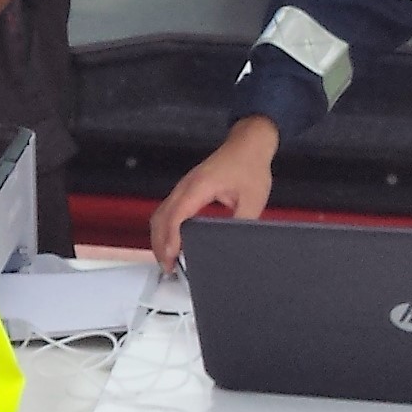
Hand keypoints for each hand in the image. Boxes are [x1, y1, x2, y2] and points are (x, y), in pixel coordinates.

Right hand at [146, 118, 278, 268]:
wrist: (248, 144)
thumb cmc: (249, 166)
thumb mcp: (253, 199)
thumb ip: (241, 223)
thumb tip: (234, 245)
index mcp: (199, 186)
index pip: (177, 215)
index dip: (171, 238)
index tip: (171, 257)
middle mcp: (186, 186)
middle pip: (161, 217)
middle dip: (160, 244)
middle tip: (168, 267)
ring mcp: (183, 187)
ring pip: (160, 214)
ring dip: (159, 237)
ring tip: (167, 259)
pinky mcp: (185, 189)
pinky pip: (167, 210)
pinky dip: (164, 228)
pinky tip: (171, 241)